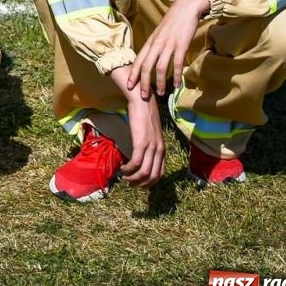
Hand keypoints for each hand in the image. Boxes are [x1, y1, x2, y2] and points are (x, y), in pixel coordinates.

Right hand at [110, 68, 165, 186]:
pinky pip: (136, 163)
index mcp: (162, 149)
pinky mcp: (141, 143)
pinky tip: (122, 168)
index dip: (150, 182)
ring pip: (145, 172)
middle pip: (153, 176)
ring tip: (124, 177)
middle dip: (141, 184)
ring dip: (133, 178)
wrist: (143, 101)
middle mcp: (159, 151)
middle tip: (130, 183)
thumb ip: (149, 145)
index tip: (139, 184)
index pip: (160, 174)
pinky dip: (129, 169)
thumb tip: (141, 155)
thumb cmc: (144, 116)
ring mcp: (151, 147)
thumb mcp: (150, 134)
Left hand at [127, 0, 209, 98]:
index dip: (133, 74)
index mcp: (150, 42)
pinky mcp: (181, 45)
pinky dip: (176, 75)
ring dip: (160, 82)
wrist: (185, 8)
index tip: (129, 86)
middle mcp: (156, 44)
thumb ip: (155, 46)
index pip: (138, 60)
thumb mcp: (159, 34)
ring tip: (160, 93)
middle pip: (146, 66)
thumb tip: (151, 59)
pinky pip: (177, 63)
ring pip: (160, 67)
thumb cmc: (173, 22)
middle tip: (143, 96)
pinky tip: (177, 85)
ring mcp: (168, 45)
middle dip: (143, 82)